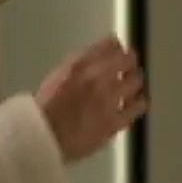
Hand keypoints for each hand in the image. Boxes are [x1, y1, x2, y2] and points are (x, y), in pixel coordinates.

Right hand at [36, 36, 147, 162]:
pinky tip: (138, 103)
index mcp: (79, 65)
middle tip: (130, 66)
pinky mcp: (114, 121)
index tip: (120, 49)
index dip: (117, 46)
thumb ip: (79, 63)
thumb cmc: (43, 108)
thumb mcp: (58, 76)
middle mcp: (96, 78)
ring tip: (133, 84)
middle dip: (130, 61)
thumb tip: (99, 54)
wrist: (41, 138)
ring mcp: (108, 100)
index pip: (110, 44)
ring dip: (135, 80)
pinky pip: (137, 107)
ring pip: (135, 81)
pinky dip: (139, 102)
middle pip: (127, 60)